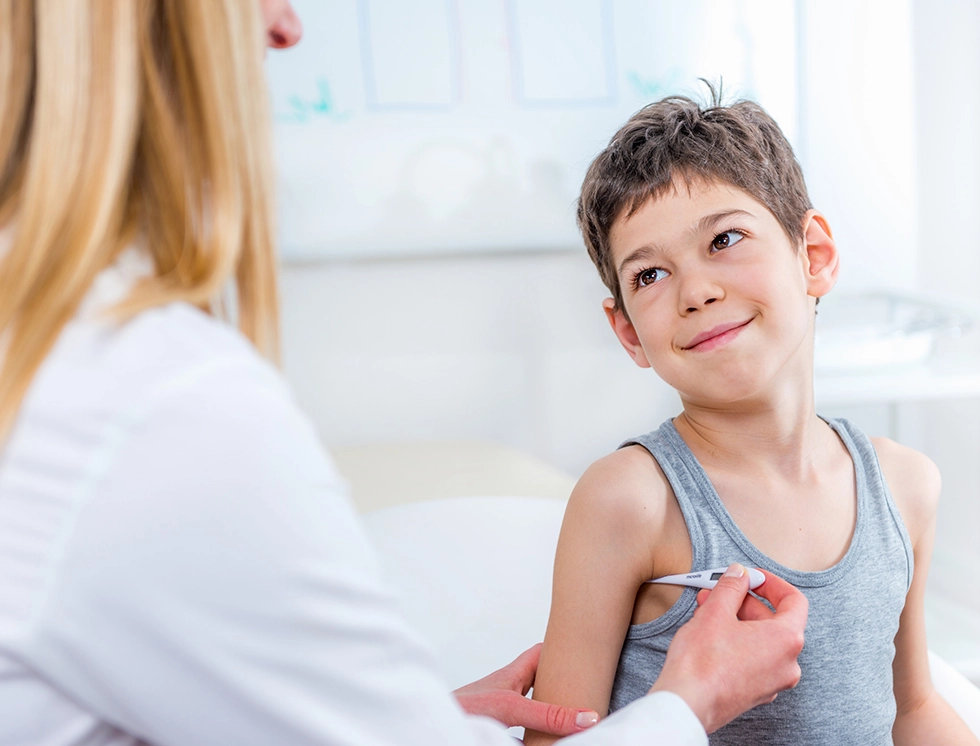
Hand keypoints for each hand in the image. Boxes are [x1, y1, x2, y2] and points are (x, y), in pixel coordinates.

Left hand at [453, 643, 599, 736]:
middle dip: (559, 682)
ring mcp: (502, 711)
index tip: (584, 648)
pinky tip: (541, 743)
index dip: (561, 648)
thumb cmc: (462, 708)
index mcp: (512, 674)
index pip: (541, 652)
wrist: (434, 726)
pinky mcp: (496, 729)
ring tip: (571, 717)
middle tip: (584, 685)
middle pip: (539, 680)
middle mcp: (508, 690)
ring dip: (547, 713)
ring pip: (531, 708)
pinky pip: (521, 731)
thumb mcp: (512, 707)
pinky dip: (534, 737)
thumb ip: (547, 713)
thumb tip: (586, 716)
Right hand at [651, 564, 807, 733]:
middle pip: (774, 620)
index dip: (772, 583)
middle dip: (744, 601)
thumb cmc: (703, 664)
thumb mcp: (716, 611)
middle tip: (720, 590)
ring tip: (707, 610)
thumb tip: (739, 574)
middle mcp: (787, 663)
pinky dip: (736, 641)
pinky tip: (710, 634)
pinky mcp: (755, 692)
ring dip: (736, 620)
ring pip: (760, 640)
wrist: (687, 704)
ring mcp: (772, 681)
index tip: (753, 576)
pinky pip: (753, 657)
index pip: (794, 601)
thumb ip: (731, 586)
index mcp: (786, 640)